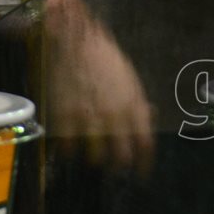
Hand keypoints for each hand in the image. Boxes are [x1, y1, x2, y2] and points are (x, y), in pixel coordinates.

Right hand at [45, 0, 155, 173]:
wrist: (75, 40)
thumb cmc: (103, 56)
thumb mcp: (128, 78)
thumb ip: (137, 101)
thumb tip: (148, 116)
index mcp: (133, 104)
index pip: (144, 143)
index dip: (143, 163)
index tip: (141, 173)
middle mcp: (114, 115)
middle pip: (121, 155)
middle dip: (118, 165)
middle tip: (114, 168)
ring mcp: (89, 117)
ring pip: (95, 157)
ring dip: (94, 161)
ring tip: (91, 159)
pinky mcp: (65, 117)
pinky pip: (68, 148)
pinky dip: (69, 153)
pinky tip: (68, 151)